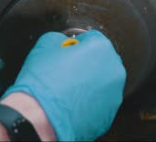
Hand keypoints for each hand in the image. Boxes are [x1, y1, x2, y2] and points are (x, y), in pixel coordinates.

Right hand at [2, 30, 126, 140]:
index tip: (69, 51)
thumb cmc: (43, 81)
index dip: (77, 44)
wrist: (40, 117)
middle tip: (69, 71)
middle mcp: (114, 68)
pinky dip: (91, 100)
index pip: (92, 38)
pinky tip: (74, 102)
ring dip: (90, 82)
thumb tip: (65, 43)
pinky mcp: (110, 111)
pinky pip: (101, 101)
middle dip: (87, 63)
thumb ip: (61, 38)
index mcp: (101, 47)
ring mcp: (115, 92)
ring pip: (103, 81)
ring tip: (70, 88)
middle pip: (102, 60)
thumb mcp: (46, 45)